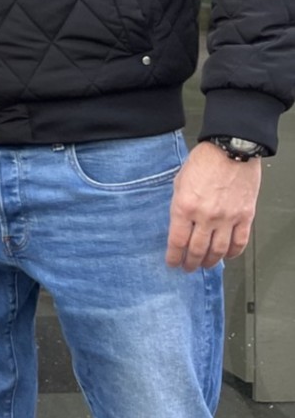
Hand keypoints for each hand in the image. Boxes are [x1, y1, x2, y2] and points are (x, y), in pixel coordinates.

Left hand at [166, 141, 260, 270]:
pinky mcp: (245, 216)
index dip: (174, 256)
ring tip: (205, 266)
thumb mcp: (179, 182)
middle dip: (190, 262)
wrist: (231, 150)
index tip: (172, 262)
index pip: (177, 241)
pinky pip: (239, 242)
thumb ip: (179, 204)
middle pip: (197, 249)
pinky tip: (226, 256)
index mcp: (184, 206)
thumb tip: (180, 223)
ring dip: (210, 262)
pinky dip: (232, 252)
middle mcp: (205, 216)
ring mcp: (227, 218)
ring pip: (218, 250)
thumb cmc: (204, 161)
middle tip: (188, 268)